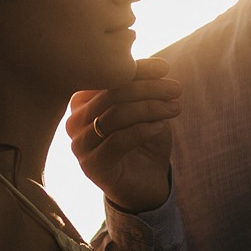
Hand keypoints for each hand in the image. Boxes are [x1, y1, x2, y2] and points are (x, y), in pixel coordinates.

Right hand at [67, 57, 178, 212]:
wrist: (147, 183)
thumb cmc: (144, 140)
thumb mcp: (147, 110)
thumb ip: (145, 89)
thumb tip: (159, 66)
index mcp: (82, 102)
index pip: (107, 79)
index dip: (136, 70)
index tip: (164, 67)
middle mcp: (75, 122)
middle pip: (110, 95)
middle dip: (147, 89)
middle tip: (175, 89)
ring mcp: (80, 145)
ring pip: (115, 116)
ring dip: (150, 108)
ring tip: (174, 107)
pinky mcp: (92, 166)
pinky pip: (117, 141)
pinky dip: (142, 130)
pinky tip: (160, 127)